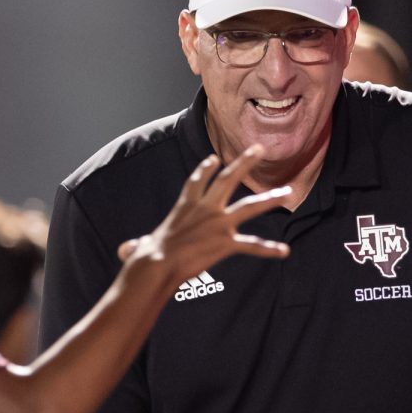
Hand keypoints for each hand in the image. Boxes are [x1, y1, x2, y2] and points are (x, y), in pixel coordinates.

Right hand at [119, 145, 290, 282]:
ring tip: (288, 193)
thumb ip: (136, 247)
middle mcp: (205, 209)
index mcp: (185, 206)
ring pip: (249, 206)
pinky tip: (284, 251)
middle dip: (245, 162)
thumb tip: (124, 251)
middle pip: (229, 179)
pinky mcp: (226, 242)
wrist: (157, 264)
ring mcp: (218, 224)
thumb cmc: (146, 258)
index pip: (197, 181)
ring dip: (270, 199)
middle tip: (259, 148)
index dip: (206, 169)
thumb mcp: (141, 246)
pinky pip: (252, 245)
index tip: (215, 158)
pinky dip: (268, 249)